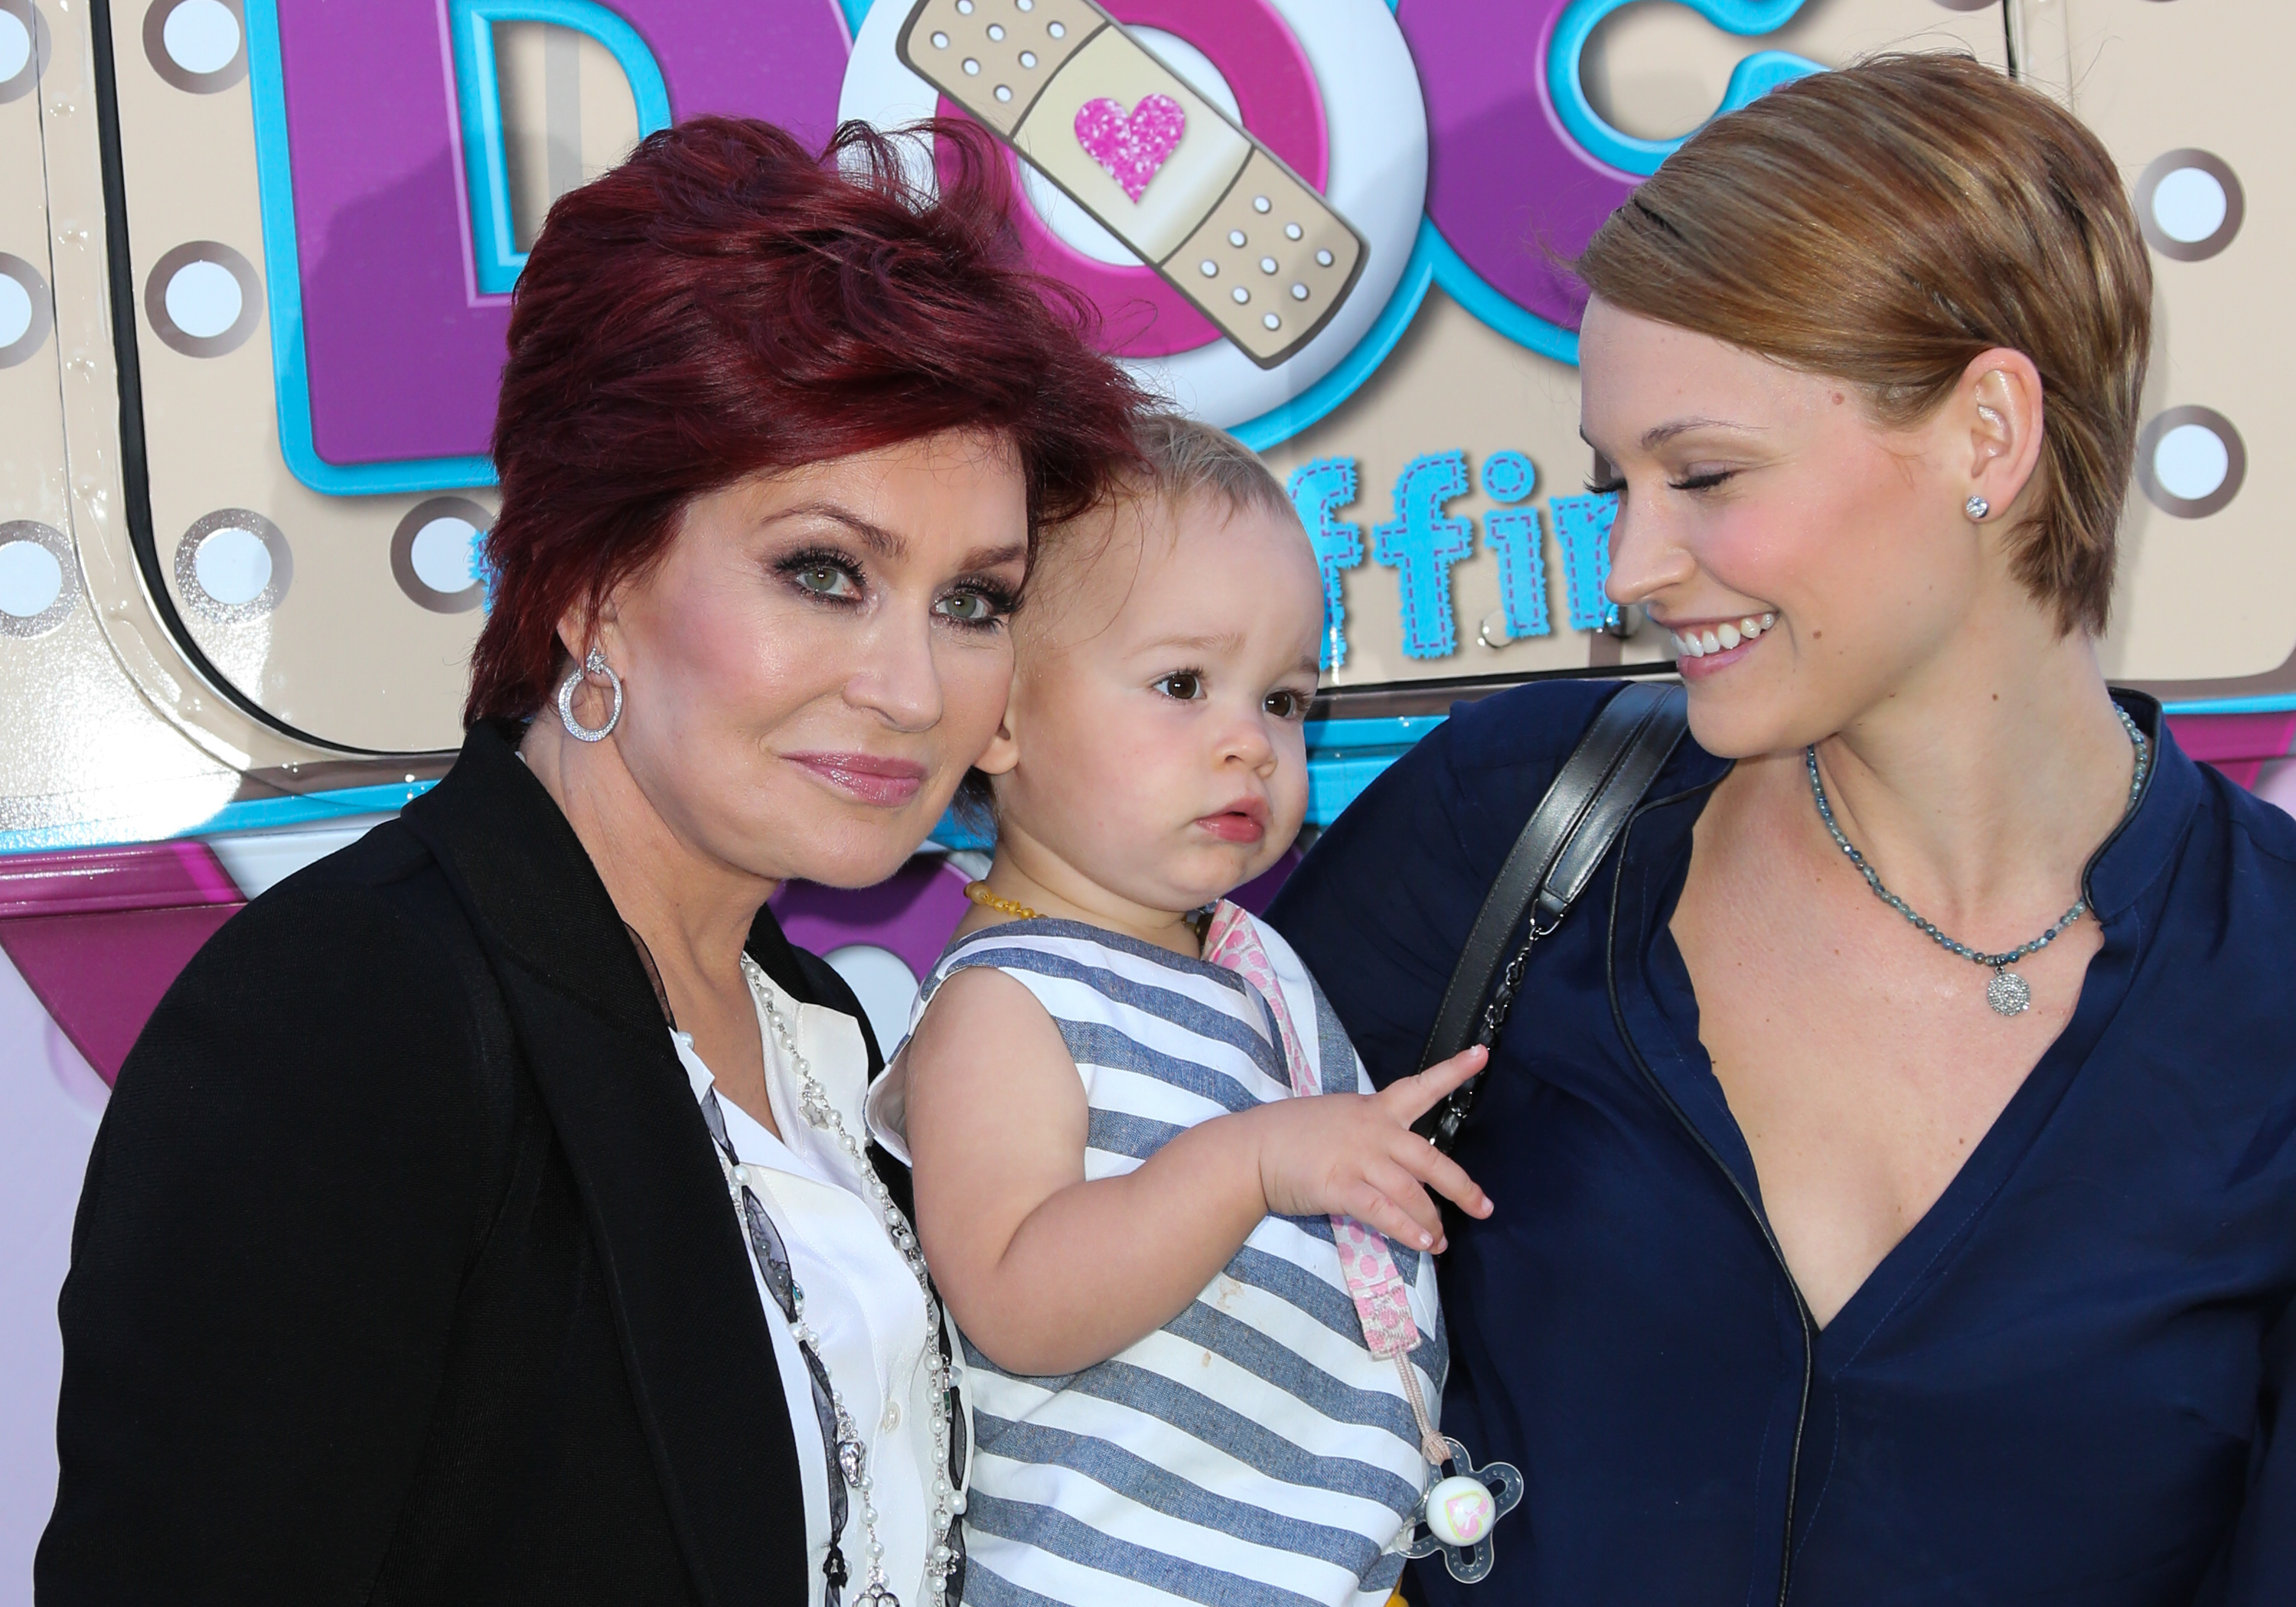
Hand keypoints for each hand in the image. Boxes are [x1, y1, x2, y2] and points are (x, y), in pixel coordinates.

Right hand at [1248, 1047, 1492, 1251]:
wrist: (1250, 1150)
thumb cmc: (1290, 1134)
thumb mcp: (1337, 1119)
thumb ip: (1370, 1134)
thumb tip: (1396, 1163)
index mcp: (1374, 1109)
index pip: (1420, 1086)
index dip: (1453, 1071)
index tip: (1481, 1054)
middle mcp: (1374, 1131)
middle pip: (1430, 1158)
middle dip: (1461, 1187)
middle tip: (1483, 1207)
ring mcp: (1359, 1159)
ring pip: (1412, 1191)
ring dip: (1432, 1220)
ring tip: (1441, 1241)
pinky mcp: (1342, 1187)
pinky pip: (1385, 1212)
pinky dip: (1408, 1230)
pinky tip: (1423, 1244)